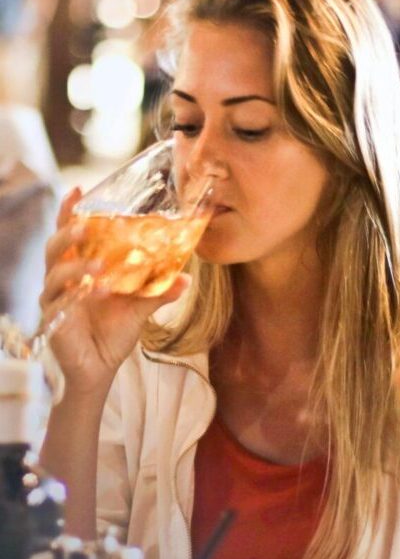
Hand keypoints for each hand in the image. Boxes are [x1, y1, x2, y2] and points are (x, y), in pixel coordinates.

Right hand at [41, 188, 188, 394]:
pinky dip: (76, 297)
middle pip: (54, 246)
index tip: (79, 190)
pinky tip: (94, 293)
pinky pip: (59, 303)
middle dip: (67, 232)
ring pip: (54, 273)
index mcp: (80, 267)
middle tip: (85, 225)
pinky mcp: (53, 320)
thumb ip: (159, 291)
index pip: (70, 234)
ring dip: (75, 267)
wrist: (100, 367)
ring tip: (98, 268)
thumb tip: (186, 278)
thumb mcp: (140, 308)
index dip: (70, 212)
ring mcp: (54, 299)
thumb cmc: (114, 332)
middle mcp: (62, 279)